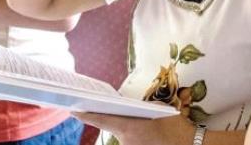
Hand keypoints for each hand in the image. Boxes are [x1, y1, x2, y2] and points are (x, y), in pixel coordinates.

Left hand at [74, 113, 194, 144]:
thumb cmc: (176, 127)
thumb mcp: (158, 110)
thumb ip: (141, 109)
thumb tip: (132, 110)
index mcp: (129, 127)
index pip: (101, 119)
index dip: (86, 115)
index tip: (74, 110)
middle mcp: (127, 142)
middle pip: (116, 130)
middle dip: (122, 123)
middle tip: (139, 119)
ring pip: (127, 139)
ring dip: (135, 135)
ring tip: (153, 131)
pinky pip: (135, 144)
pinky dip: (141, 139)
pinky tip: (153, 137)